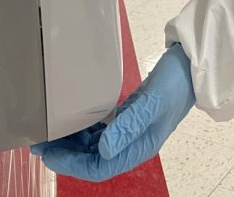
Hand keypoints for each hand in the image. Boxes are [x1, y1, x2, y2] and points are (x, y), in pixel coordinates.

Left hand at [31, 44, 194, 181]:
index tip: (48, 152)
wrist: (193, 65)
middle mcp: (132, 144)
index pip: (98, 168)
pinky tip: (74, 120)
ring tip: (51, 131)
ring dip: (73, 142)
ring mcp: (130, 131)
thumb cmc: (176, 83)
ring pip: (94, 146)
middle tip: (41, 140)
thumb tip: (104, 149)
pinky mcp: (129, 117)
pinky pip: (101, 130)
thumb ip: (129, 124)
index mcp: (139, 148)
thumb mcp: (152, 102)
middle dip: (65, 154)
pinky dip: (85, 128)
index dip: (70, 164)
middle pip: (92, 159)